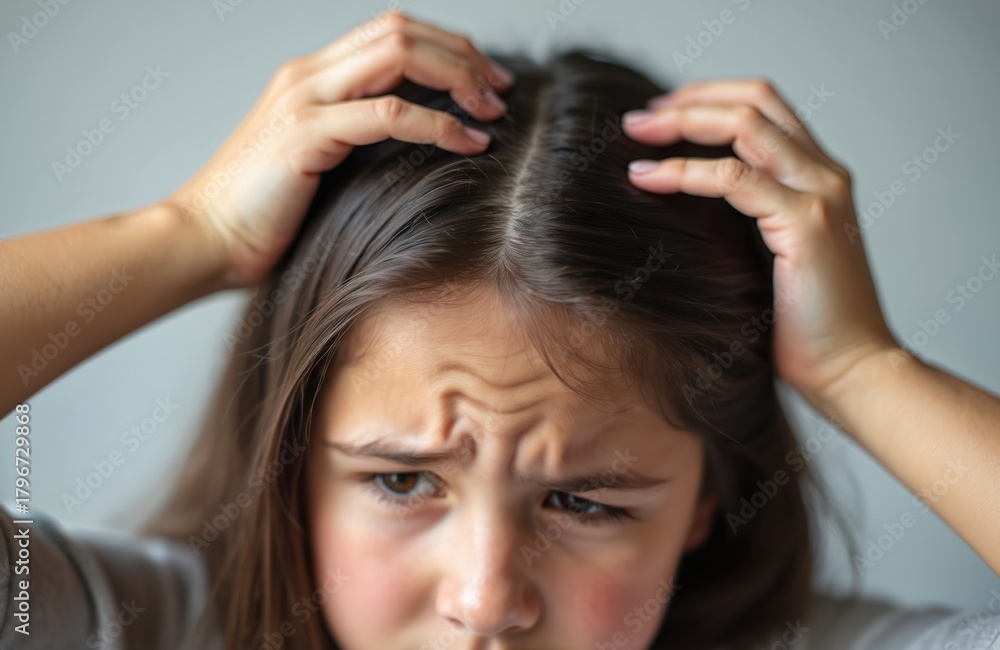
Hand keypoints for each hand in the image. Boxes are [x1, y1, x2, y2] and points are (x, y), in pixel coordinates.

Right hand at [166, 10, 513, 288]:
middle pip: (402, 31)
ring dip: (458, 79)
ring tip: (491, 112)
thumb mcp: (317, 162)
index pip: (391, 32)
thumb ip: (355, 138)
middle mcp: (308, 74)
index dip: (447, 47)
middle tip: (499, 91)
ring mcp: (305, 98)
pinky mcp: (306, 134)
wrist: (203, 240)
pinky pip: (388, 114)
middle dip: (462, 54)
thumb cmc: (260, 213)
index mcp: (312, 76)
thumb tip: (415, 142)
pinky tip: (468, 143)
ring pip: (400, 55)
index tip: (484, 82)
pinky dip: (438, 125)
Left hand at [621, 78, 898, 409]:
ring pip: (745, 126)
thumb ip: (742, 224)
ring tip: (635, 133)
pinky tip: (649, 178)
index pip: (764, 110)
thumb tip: (678, 209)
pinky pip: (734, 179)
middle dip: (691, 99)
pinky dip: (685, 172)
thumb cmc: (806, 330)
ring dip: (683, 121)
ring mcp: (819, 195)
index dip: (709, 100)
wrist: (852, 372)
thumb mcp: (768, 260)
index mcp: (818, 179)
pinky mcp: (805, 224)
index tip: (660, 118)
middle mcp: (824, 175)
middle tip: (639, 120)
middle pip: (756, 100)